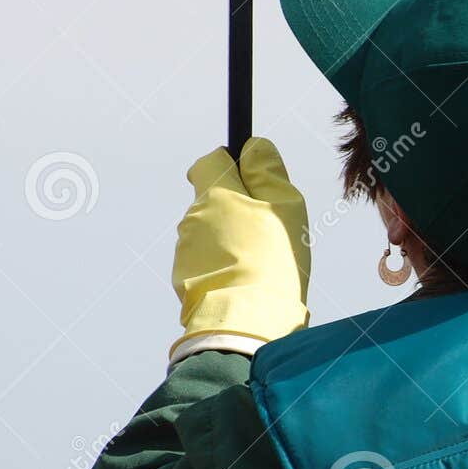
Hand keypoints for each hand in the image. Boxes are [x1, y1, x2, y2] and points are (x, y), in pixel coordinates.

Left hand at [170, 138, 309, 361]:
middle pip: (213, 200)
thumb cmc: (272, 260)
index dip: (231, 165)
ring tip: (257, 264)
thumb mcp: (284, 206)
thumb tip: (253, 147)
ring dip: (228, 240)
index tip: (250, 182)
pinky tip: (242, 283)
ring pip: (209, 232)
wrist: (245, 321)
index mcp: (215, 193)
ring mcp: (185, 250)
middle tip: (265, 233)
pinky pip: (204, 262)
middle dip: (235, 209)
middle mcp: (193, 217)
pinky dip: (221, 266)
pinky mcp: (183, 279)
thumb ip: (267, 170)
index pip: (211, 160)